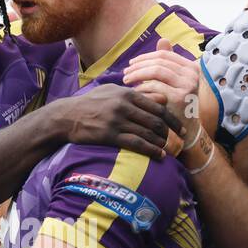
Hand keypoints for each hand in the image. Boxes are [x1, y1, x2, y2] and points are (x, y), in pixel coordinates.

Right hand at [57, 83, 183, 158]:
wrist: (67, 116)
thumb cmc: (91, 103)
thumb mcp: (113, 92)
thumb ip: (137, 95)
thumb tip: (162, 97)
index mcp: (127, 94)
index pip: (157, 106)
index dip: (172, 118)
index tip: (180, 127)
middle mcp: (124, 106)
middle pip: (156, 120)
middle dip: (170, 132)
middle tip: (180, 140)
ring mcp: (117, 121)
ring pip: (148, 133)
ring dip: (161, 143)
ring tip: (169, 149)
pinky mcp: (110, 135)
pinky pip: (136, 144)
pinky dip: (151, 150)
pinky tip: (159, 155)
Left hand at [124, 38, 201, 118]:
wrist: (186, 130)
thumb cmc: (176, 105)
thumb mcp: (174, 82)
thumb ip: (168, 63)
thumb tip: (163, 39)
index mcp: (191, 67)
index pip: (164, 55)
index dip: (145, 57)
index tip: (131, 64)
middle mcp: (192, 73)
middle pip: (159, 61)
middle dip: (139, 65)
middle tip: (125, 73)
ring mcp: (188, 85)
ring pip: (156, 71)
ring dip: (138, 74)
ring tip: (126, 80)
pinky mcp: (180, 97)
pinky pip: (156, 86)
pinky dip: (142, 87)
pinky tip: (133, 92)